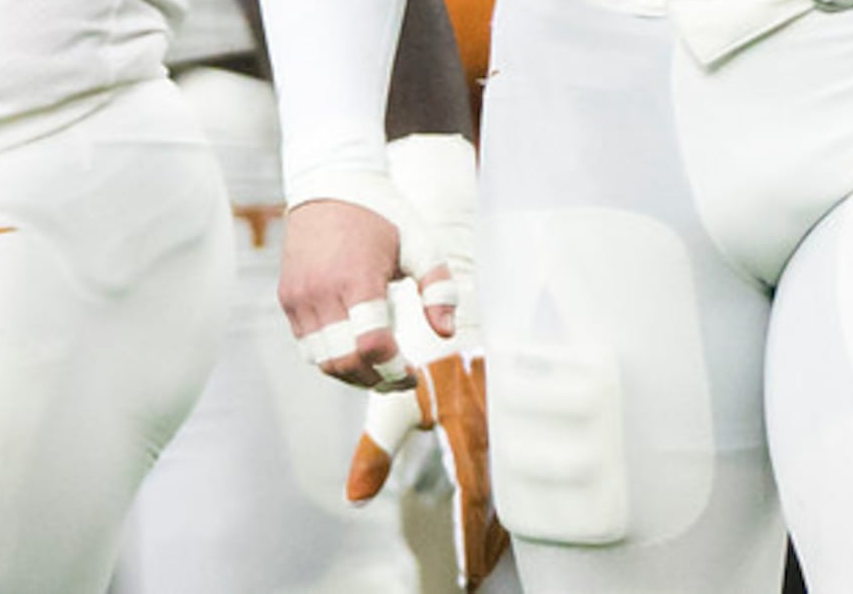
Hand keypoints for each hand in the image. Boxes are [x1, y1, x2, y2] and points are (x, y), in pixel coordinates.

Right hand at [278, 198, 451, 389]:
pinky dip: (330, 357)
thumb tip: (445, 333)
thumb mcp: (421, 244)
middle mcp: (322, 291)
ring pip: (321, 361)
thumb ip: (439, 289)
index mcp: (358, 278)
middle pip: (345, 362)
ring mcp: (299, 297)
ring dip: (351, 374)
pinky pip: (306, 345)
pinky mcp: (288, 298)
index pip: (371, 345)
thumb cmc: (382, 215)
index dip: (394, 370)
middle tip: (400, 377)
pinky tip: (354, 349)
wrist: (330, 183)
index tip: (412, 372)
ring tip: (378, 369)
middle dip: (375, 379)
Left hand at [346, 279, 511, 587]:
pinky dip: (494, 483)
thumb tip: (354, 499)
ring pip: (498, 473)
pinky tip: (494, 506)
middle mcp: (485, 419)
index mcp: (466, 422)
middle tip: (481, 570)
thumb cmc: (412, 339)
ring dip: (495, 515)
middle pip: (493, 491)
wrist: (447, 287)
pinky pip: (494, 453)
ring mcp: (494, 409)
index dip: (474, 536)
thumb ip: (377, 448)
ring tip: (492, 552)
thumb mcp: (394, 398)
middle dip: (489, 535)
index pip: (475, 492)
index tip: (472, 571)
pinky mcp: (494, 401)